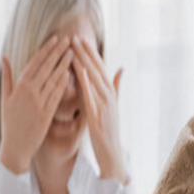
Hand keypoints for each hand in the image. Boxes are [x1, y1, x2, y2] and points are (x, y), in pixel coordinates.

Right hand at [0, 35, 73, 173]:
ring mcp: (38, 103)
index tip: (56, 38)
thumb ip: (7, 77)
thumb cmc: (10, 123)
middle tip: (69, 39)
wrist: (15, 147)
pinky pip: (57, 95)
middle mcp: (29, 92)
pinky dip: (64, 83)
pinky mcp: (46, 114)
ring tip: (73, 52)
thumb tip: (4, 57)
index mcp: (19, 86)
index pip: (35, 63)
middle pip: (46, 67)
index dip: (46, 50)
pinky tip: (71, 74)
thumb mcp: (5, 98)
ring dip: (64, 64)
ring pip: (53, 79)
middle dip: (57, 52)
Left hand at [71, 36, 127, 183]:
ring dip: (83, 62)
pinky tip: (77, 72)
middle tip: (75, 36)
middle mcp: (109, 98)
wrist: (113, 157)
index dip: (91, 54)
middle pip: (97, 71)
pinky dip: (85, 84)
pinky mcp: (98, 117)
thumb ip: (116, 88)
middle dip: (86, 53)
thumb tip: (120, 69)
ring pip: (93, 80)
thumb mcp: (114, 109)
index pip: (100, 70)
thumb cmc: (110, 135)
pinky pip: (90, 97)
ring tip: (73, 47)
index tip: (81, 40)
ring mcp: (104, 107)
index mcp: (111, 95)